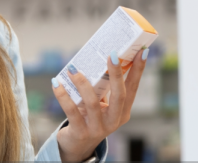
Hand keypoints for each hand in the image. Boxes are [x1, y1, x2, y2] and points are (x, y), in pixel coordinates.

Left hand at [51, 47, 148, 161]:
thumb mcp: (100, 105)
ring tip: (72, 69)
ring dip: (82, 83)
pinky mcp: (81, 132)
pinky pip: (71, 111)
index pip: (132, 88)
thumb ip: (101, 88)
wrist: (77, 145)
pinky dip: (62, 95)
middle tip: (112, 55)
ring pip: (93, 102)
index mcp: (122, 112)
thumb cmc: (90, 118)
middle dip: (116, 74)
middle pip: (119, 95)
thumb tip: (96, 59)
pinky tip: (56, 83)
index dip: (138, 71)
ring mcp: (98, 128)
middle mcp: (114, 120)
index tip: (142, 51)